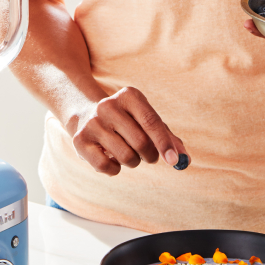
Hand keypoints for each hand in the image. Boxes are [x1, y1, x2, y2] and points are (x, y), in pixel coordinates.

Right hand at [70, 87, 189, 175]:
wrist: (84, 115)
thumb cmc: (126, 121)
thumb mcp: (145, 121)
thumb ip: (167, 137)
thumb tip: (184, 158)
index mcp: (128, 96)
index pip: (151, 121)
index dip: (164, 143)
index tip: (175, 160)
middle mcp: (107, 106)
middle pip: (140, 142)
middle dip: (150, 155)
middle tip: (150, 156)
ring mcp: (92, 123)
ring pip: (126, 156)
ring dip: (133, 162)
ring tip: (127, 152)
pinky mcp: (79, 141)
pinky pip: (107, 166)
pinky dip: (115, 169)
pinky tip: (112, 158)